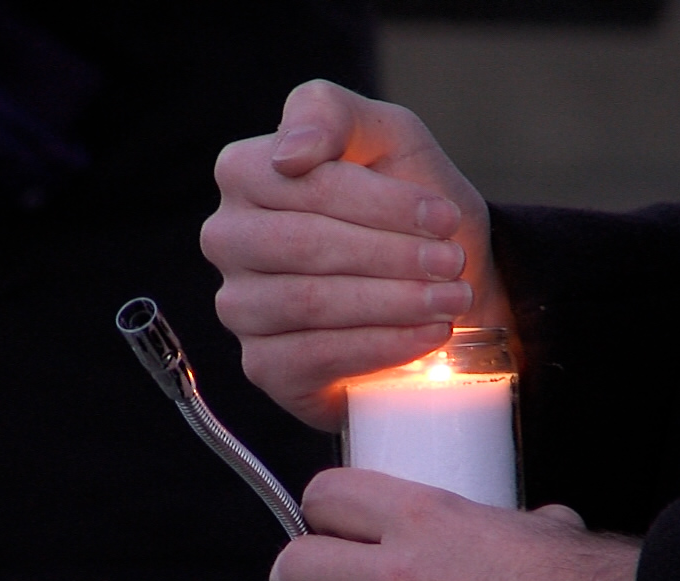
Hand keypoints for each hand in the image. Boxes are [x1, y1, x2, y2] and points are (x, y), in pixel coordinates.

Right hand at [200, 80, 512, 431]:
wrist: (440, 286)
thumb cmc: (408, 207)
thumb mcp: (387, 139)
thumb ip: (332, 114)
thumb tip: (290, 153)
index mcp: (245, 173)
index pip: (303, 185)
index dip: (379, 203)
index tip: (444, 217)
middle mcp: (228, 239)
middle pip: (303, 245)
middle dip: (390, 255)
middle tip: (451, 263)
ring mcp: (239, 306)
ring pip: (308, 303)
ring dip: (392, 302)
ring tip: (450, 300)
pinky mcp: (264, 366)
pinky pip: (314, 357)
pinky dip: (382, 346)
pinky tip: (428, 336)